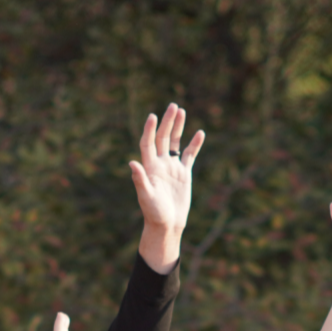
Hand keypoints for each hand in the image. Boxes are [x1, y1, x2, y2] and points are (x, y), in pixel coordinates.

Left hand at [130, 104, 203, 271]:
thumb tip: (132, 163)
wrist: (167, 224)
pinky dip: (194, 144)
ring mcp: (172, 167)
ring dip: (177, 127)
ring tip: (181, 111)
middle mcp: (159, 164)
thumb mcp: (146, 196)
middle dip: (167, 122)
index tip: (152, 116)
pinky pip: (189, 155)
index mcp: (149, 167)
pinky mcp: (183, 173)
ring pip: (174, 142)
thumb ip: (139, 179)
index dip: (149, 130)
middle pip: (162, 138)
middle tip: (172, 106)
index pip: (147, 143)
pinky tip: (200, 133)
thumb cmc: (154, 213)